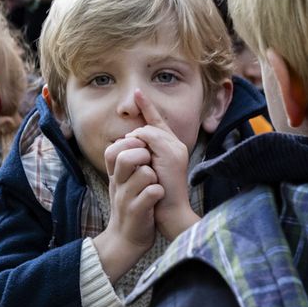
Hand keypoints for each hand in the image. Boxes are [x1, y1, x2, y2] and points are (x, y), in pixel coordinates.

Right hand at [94, 128, 162, 280]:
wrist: (126, 240)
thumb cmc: (130, 207)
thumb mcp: (121, 184)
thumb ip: (125, 163)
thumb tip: (136, 137)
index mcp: (114, 176)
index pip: (113, 150)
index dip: (129, 144)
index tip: (142, 151)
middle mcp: (118, 185)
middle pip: (126, 157)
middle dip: (144, 155)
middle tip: (151, 165)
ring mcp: (126, 199)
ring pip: (144, 173)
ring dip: (155, 176)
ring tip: (155, 183)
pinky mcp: (137, 211)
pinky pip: (152, 192)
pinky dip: (159, 191)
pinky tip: (159, 196)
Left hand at [128, 89, 197, 239]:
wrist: (171, 214)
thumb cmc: (158, 197)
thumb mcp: (149, 171)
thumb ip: (144, 154)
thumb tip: (130, 139)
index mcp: (172, 148)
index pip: (158, 122)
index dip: (147, 107)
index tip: (137, 93)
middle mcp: (176, 144)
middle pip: (150, 125)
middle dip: (136, 135)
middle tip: (131, 152)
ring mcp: (175, 148)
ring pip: (148, 130)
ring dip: (136, 141)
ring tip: (137, 159)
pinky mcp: (172, 153)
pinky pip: (149, 136)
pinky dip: (139, 143)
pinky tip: (138, 155)